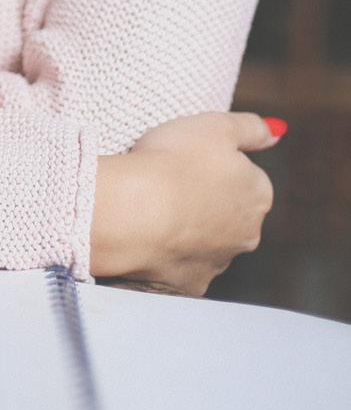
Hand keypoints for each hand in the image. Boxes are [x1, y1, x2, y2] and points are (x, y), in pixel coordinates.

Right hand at [92, 111, 281, 295]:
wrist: (133, 210)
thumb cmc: (173, 161)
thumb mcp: (214, 126)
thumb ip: (250, 128)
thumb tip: (276, 132)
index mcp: (258, 193)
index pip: (244, 174)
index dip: (212, 163)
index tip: (186, 158)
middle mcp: (248, 233)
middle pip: (229, 210)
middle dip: (205, 199)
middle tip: (169, 182)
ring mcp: (220, 261)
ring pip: (206, 239)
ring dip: (188, 226)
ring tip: (154, 208)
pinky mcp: (191, 283)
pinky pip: (182, 264)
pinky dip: (170, 252)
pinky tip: (150, 236)